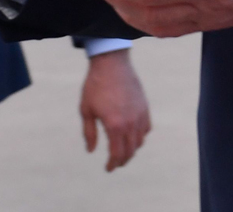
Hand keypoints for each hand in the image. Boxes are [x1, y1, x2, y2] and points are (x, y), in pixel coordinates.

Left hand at [80, 49, 150, 170]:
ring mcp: (140, 115)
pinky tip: (133, 136)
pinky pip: (146, 128)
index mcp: (114, 125)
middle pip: (130, 150)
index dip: (112, 164)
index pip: (116, 153)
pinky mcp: (144, 107)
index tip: (108, 169)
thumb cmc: (95, 86)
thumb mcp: (86, 110)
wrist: (111, 64)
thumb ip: (89, 133)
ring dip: (132, 149)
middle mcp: (130, 123)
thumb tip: (91, 150)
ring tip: (124, 151)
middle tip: (116, 164)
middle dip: (123, 160)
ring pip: (140, 141)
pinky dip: (140, 136)